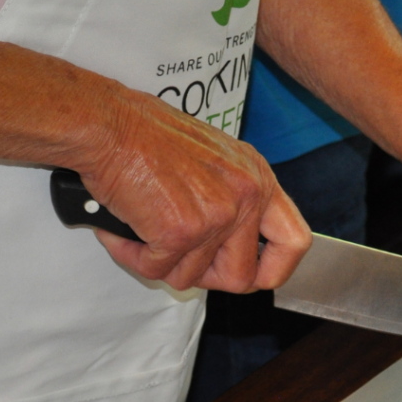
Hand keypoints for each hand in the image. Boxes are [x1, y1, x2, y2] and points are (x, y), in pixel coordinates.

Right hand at [76, 89, 310, 291]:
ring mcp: (216, 217)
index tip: (256, 276)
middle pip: (241, 278)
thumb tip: (226, 248)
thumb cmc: (146, 134)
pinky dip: (133, 256)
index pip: (294, 242)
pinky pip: (156, 270)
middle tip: (177, 257)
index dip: (276, 270)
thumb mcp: (213, 158)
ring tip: (140, 230)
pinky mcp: (180, 232)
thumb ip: (231, 199)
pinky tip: (122, 230)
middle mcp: (245, 197)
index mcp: (257, 179)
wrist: (106, 123)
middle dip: (205, 278)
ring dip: (159, 263)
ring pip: (191, 279)